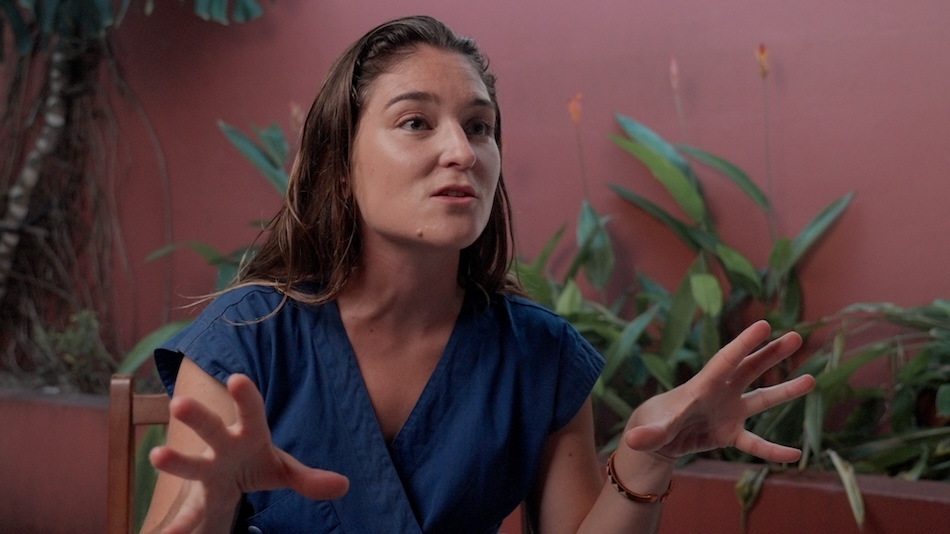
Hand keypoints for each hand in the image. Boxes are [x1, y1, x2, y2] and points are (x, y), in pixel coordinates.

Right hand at [149, 374, 348, 533]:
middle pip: (212, 430)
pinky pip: (188, 516)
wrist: (227, 479)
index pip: (252, 412)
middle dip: (198, 417)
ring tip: (157, 456)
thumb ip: (309, 478)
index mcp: (249, 435)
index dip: (246, 396)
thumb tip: (343, 486)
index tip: (237, 377)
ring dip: (176, 461)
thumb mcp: (283, 470)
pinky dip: (177, 528)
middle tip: (179, 401)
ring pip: (192, 465)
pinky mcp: (198, 500)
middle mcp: (223, 448)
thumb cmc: (256, 462)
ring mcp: (207, 472)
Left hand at [623, 320, 814, 462]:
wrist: (658, 436)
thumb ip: (649, 434)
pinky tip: (795, 454)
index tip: (764, 324)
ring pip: (761, 398)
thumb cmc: (655, 423)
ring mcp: (729, 411)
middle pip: (749, 369)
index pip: (726, 360)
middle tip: (795, 336)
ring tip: (811, 379)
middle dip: (771, 353)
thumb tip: (634, 440)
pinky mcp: (731, 432)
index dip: (744, 343)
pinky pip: (757, 442)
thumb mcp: (651, 430)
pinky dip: (773, 450)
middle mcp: (721, 393)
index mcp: (703, 385)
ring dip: (785, 390)